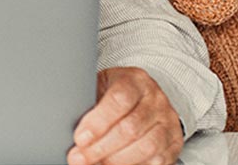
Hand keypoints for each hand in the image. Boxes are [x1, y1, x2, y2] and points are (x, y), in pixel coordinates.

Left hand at [68, 67, 183, 164]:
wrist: (146, 97)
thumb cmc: (116, 93)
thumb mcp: (101, 86)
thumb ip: (88, 101)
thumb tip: (63, 121)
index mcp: (136, 80)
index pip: (120, 99)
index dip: (98, 121)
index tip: (79, 138)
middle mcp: (156, 100)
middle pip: (131, 128)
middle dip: (101, 147)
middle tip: (79, 157)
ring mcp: (168, 123)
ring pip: (146, 147)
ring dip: (116, 160)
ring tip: (94, 163)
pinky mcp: (174, 144)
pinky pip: (157, 161)